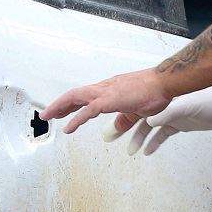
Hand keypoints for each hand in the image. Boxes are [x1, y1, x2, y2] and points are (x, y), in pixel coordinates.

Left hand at [42, 67, 171, 135]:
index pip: (85, 95)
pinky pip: (87, 111)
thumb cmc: (155, 92)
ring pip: (75, 97)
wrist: (165, 82)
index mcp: (110, 89)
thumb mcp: (136, 110)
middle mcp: (105, 88)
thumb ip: (124, 120)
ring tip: (48, 117)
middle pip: (75, 94)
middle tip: (47, 114)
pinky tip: (69, 128)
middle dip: (59, 105)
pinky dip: (76, 119)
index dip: (71, 103)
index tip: (62, 111)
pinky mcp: (109, 100)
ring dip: (60, 107)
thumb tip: (116, 128)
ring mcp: (106, 92)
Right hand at [119, 71, 211, 155]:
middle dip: (125, 127)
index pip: (138, 105)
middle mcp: (166, 105)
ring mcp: (174, 114)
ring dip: (139, 138)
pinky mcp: (183, 123)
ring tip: (130, 150)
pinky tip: (147, 151)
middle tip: (110, 138)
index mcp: (164, 98)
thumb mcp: (189, 106)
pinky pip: (164, 134)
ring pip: (150, 128)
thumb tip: (148, 121)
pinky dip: (155, 142)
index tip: (110, 122)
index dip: (124, 113)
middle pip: (139, 117)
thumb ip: (168, 114)